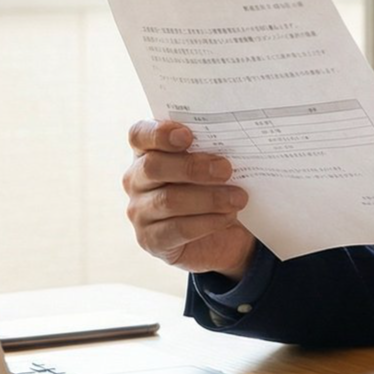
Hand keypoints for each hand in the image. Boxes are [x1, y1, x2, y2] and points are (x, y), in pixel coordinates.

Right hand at [122, 120, 256, 279]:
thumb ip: (211, 150)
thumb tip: (231, 143)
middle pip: (153, 167)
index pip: (139, 135)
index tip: (187, 136)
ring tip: (238, 198)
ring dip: (209, 198)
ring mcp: (139, 212)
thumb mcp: (212, 164)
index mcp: (146, 152)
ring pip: (168, 200)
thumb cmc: (214, 187)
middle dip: (193, 167)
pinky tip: (228, 217)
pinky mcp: (152, 240)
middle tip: (226, 169)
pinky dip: (208, 222)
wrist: (222, 234)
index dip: (159, 133)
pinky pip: (178, 229)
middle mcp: (135, 180)